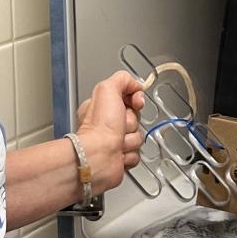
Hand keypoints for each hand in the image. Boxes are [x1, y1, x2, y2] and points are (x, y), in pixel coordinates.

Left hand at [75, 71, 144, 193]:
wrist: (98, 156)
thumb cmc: (99, 126)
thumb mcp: (108, 88)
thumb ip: (122, 79)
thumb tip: (136, 85)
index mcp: (104, 106)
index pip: (130, 98)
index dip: (135, 100)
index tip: (135, 103)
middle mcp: (108, 123)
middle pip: (136, 118)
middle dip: (132, 121)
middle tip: (120, 125)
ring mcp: (115, 141)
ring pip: (138, 136)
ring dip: (130, 139)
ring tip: (116, 142)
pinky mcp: (121, 158)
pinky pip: (137, 153)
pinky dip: (129, 154)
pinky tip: (118, 154)